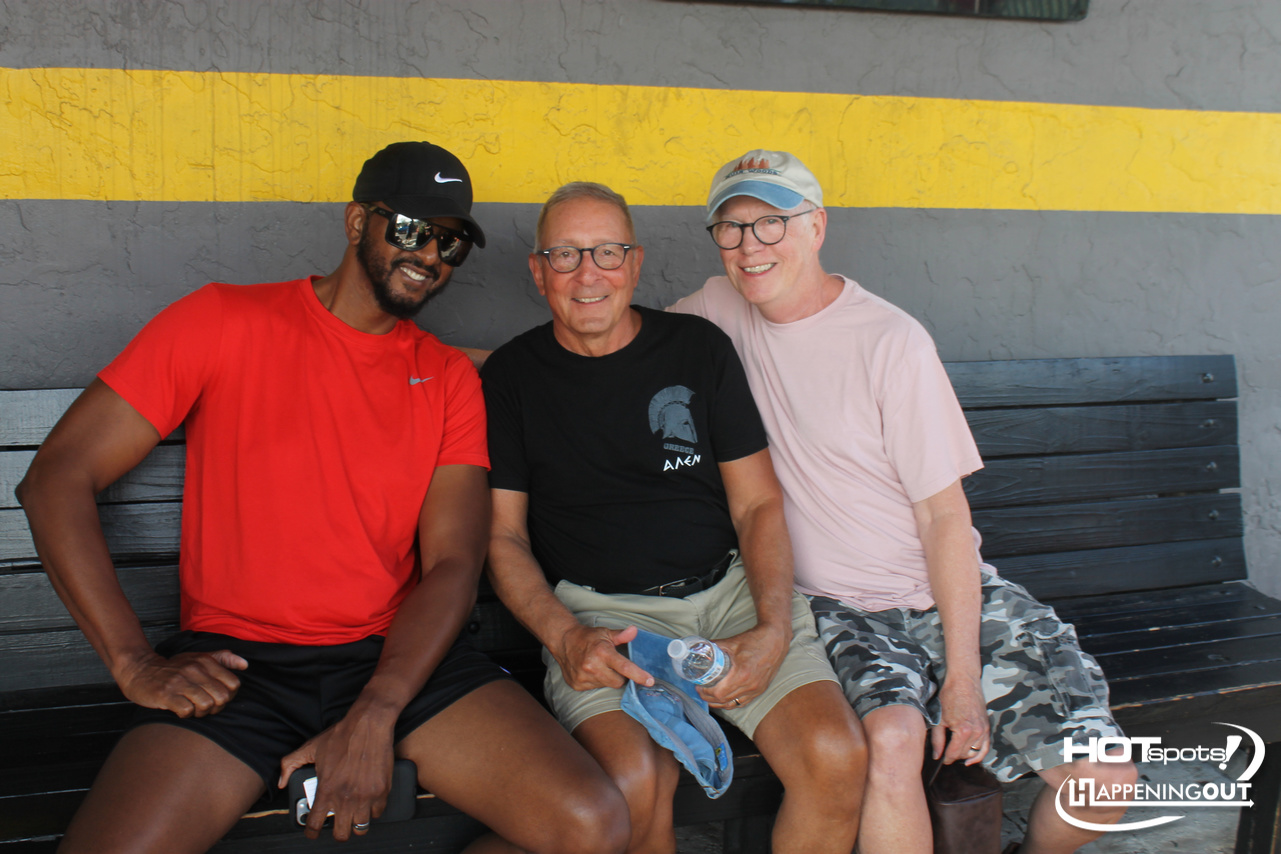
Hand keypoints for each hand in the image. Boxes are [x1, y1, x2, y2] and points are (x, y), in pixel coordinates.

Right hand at [116, 648, 246, 717]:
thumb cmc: (172, 668)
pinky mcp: (166, 694)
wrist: (139, 670)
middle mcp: (195, 669)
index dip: (229, 696)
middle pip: (222, 697)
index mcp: (205, 661)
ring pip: (207, 704)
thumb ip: (222, 659)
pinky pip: (187, 710)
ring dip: (202, 712)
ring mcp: (180, 682)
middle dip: (217, 707)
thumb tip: (245, 664)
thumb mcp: (198, 658)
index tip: (217, 698)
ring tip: (193, 709)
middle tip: (205, 707)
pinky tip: (180, 710)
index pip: (233, 683)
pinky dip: (186, 714)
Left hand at [277, 712, 396, 841]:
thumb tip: (282, 781)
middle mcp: (345, 797)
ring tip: (354, 815)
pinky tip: (368, 802)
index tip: (313, 832)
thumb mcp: (310, 747)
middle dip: (338, 832)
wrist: (368, 724)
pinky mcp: (382, 791)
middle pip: (341, 834)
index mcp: (326, 790)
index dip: (312, 832)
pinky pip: (378, 812)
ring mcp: (365, 796)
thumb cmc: (342, 735)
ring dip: (356, 823)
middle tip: (337, 824)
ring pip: (361, 827)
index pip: (314, 824)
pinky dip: (373, 810)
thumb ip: (290, 764)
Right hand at [553, 623, 653, 690]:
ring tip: (599, 666)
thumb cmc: (587, 637)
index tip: (649, 681)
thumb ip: (621, 635)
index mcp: (602, 652)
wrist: (563, 641)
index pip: (624, 667)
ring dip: (607, 678)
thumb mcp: (605, 633)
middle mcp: (592, 666)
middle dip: (620, 676)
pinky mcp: (577, 685)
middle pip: (618, 681)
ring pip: (606, 685)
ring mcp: (583, 677)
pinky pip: (594, 688)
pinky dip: (596, 681)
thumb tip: (634, 631)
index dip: (639, 675)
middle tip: (613, 665)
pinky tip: (590, 671)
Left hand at [696, 624, 787, 709]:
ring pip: (733, 704)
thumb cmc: (754, 640)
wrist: (775, 641)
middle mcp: (750, 685)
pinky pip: (743, 702)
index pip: (719, 692)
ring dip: (719, 702)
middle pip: (724, 700)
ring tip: (709, 695)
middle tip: (701, 689)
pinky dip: (731, 702)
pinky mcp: (760, 690)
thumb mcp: (731, 642)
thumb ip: (714, 646)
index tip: (699, 685)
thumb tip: (699, 648)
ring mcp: (756, 690)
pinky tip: (724, 699)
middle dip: (709, 697)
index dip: (706, 692)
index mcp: (742, 674)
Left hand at [933, 672, 989, 765]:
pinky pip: (985, 747)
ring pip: (974, 752)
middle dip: (954, 756)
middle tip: (945, 754)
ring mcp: (984, 730)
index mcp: (963, 731)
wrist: (964, 682)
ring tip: (955, 754)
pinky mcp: (987, 727)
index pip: (954, 753)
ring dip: (964, 755)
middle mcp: (976, 732)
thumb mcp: (939, 718)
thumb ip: (937, 739)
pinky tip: (971, 761)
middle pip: (964, 754)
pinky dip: (979, 756)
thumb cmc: (950, 697)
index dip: (946, 758)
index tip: (941, 759)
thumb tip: (937, 756)